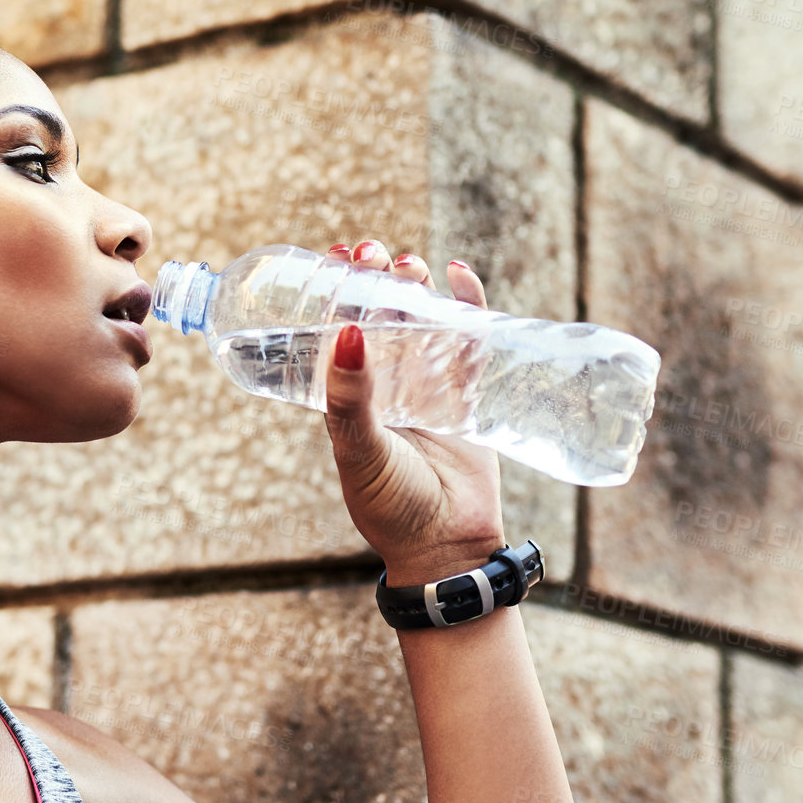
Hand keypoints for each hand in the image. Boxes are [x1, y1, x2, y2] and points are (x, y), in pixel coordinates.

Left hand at [321, 240, 507, 587]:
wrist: (448, 548)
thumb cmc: (392, 508)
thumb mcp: (359, 451)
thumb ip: (349, 399)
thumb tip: (344, 330)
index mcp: (347, 397)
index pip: (335, 329)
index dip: (333, 290)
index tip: (333, 257)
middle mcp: (384, 386)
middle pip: (377, 313)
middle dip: (374, 277)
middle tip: (371, 254)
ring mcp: (427, 387)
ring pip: (420, 319)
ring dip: (413, 284)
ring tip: (408, 263)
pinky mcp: (467, 395)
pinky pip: (469, 340)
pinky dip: (467, 304)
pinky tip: (459, 273)